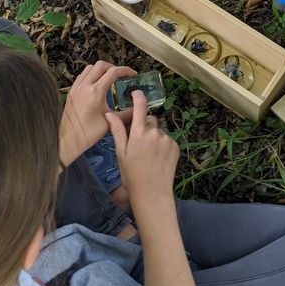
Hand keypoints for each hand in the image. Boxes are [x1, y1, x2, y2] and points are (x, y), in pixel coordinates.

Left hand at [59, 61, 136, 166]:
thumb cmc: (88, 133)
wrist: (67, 140)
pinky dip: (91, 74)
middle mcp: (85, 85)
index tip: (132, 74)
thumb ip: (127, 114)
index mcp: (96, 91)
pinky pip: (82, 75)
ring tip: (109, 78)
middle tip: (121, 75)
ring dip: (101, 69)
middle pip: (101, 65)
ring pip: (90, 67)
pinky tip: (96, 84)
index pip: (113, 72)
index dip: (125, 70)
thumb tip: (139, 108)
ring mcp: (76, 87)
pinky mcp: (71, 91)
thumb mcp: (110, 122)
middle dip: (113, 67)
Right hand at [106, 90, 179, 208]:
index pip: (140, 106)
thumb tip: (109, 114)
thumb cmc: (132, 175)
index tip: (136, 92)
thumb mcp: (121, 154)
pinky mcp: (175, 146)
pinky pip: (167, 139)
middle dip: (144, 126)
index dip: (138, 96)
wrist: (152, 193)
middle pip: (149, 120)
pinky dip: (162, 144)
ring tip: (148, 155)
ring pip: (158, 130)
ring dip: (153, 136)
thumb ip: (117, 131)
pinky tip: (157, 158)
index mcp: (138, 133)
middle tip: (138, 143)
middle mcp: (154, 133)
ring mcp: (166, 139)